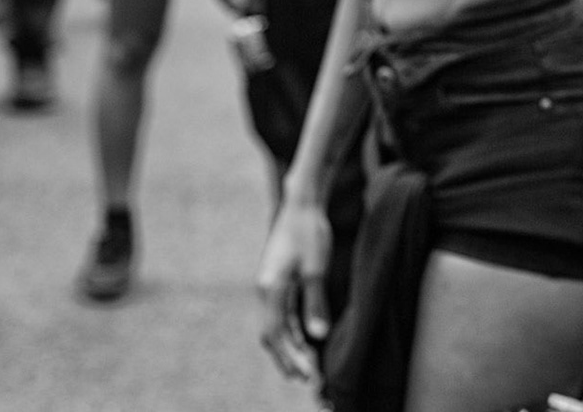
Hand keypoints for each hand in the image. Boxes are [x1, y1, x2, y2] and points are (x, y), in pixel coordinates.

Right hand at [256, 197, 332, 383]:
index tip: (304, 374)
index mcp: (270, 289)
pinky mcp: (277, 281)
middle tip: (307, 378)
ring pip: (276, 325)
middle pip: (272, 334)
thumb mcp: (316, 268)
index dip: (288, 357)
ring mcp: (269, 286)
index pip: (275, 334)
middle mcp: (265, 291)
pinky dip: (292, 330)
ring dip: (291, 346)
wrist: (301, 205)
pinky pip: (281, 313)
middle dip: (288, 357)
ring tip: (307, 365)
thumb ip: (315, 303)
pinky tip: (306, 340)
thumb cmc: (310, 233)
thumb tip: (318, 336)